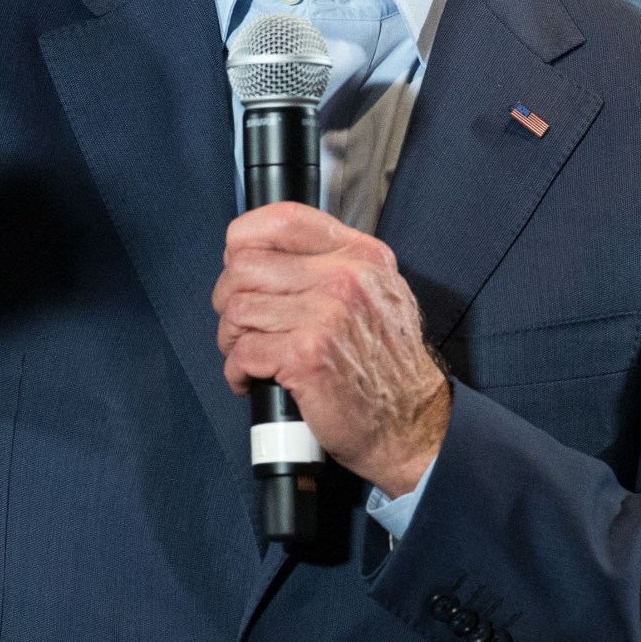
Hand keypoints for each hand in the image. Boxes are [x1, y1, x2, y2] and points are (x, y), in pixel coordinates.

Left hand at [213, 202, 450, 496]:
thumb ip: (332, 265)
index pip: (282, 219)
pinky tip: (254, 379)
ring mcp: (327, 315)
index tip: (238, 264)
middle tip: (241, 325)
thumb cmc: (386, 366)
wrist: (411, 423)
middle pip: (245, 265)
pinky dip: (237, 372)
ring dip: (232, 339)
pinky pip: (243, 352)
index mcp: (360, 256)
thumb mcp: (376, 294)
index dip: (244, 240)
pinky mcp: (308, 355)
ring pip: (237, 309)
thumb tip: (265, 253)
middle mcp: (346, 277)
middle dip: (229, 298)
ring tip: (249, 354)